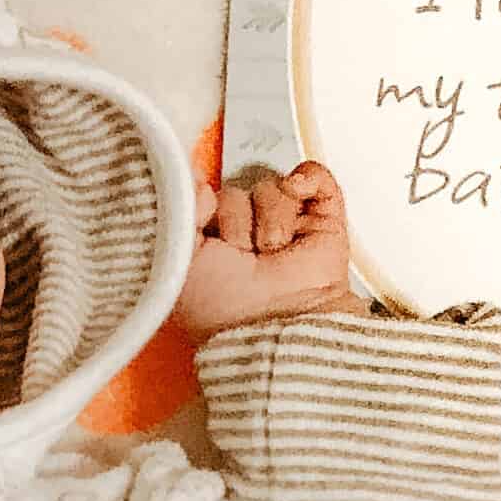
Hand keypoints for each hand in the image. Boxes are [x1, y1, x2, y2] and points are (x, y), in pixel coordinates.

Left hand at [176, 160, 366, 343]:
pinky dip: (308, 178)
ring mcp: (286, 224)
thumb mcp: (179, 258)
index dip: (205, 209)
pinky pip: (315, 176)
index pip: (205, 197)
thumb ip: (178, 213)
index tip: (207, 232)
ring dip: (270, 221)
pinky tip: (298, 193)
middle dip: (237, 223)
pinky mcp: (322, 220)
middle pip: (237, 191)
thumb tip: (191, 176)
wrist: (273, 323)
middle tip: (242, 257)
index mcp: (212, 243)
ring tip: (271, 254)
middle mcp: (248, 232)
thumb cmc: (223, 308)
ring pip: (271, 187)